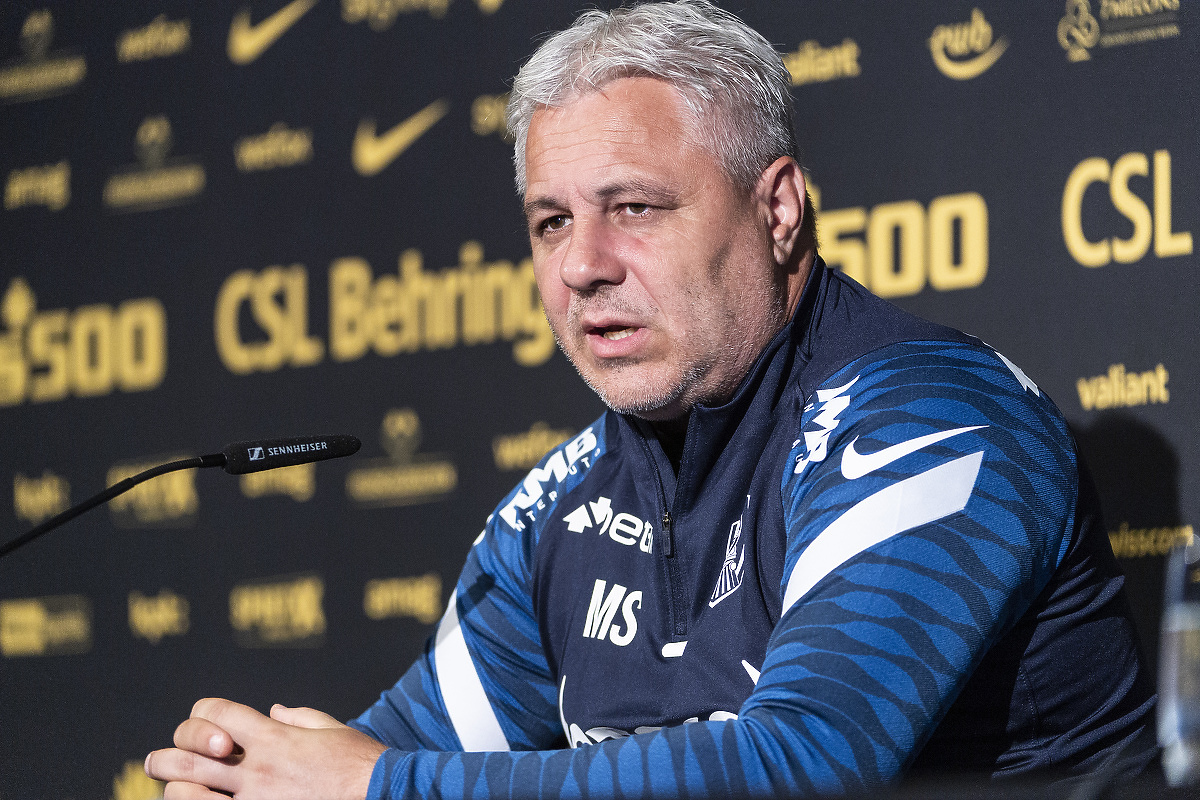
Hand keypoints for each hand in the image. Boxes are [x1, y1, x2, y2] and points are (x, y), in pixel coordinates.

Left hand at [145, 698, 387, 799]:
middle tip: (162, 761)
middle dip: (166, 757)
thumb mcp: (332, 730)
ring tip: (182, 790)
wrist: (382, 796)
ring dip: (177, 791)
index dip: (204, 713)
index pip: (214, 712)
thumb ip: (299, 718)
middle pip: (187, 757)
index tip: (211, 725)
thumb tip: (274, 711)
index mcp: (274, 738)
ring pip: (187, 796)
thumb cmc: (361, 765)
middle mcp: (258, 770)